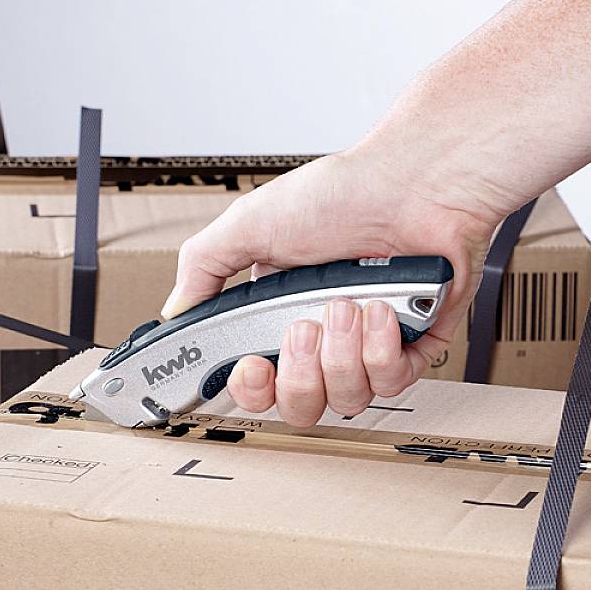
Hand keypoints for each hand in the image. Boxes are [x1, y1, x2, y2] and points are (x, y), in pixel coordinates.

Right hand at [161, 146, 502, 426]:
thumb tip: (176, 311)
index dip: (251, 389)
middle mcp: (325, 339)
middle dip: (298, 373)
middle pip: (300, 406)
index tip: (251, 367)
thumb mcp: (252, 223)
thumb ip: (205, 267)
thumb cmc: (345, 194)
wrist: (414, 183)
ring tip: (348, 304)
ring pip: (346, 399)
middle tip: (303, 327)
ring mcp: (369, 347)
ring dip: (342, 353)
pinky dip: (383, 348)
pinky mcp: (413, 347)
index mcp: (281, 317)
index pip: (258, 384)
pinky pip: (392, 382)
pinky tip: (381, 310)